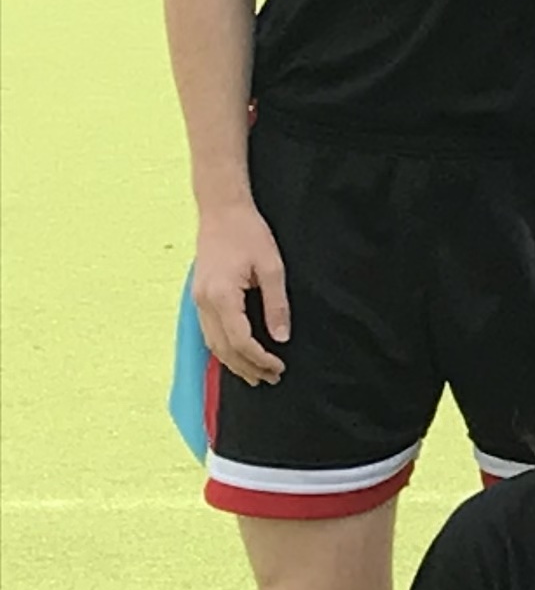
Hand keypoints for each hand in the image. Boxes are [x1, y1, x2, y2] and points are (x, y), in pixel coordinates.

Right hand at [190, 198, 290, 383]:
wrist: (222, 211)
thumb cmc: (249, 234)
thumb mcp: (272, 267)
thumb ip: (277, 304)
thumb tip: (281, 337)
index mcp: (221, 295)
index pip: (240, 340)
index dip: (259, 359)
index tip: (279, 368)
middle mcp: (203, 301)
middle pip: (223, 348)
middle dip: (247, 367)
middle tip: (271, 378)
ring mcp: (197, 299)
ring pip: (211, 343)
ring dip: (233, 362)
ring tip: (255, 376)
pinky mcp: (199, 296)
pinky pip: (207, 331)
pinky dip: (222, 348)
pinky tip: (236, 356)